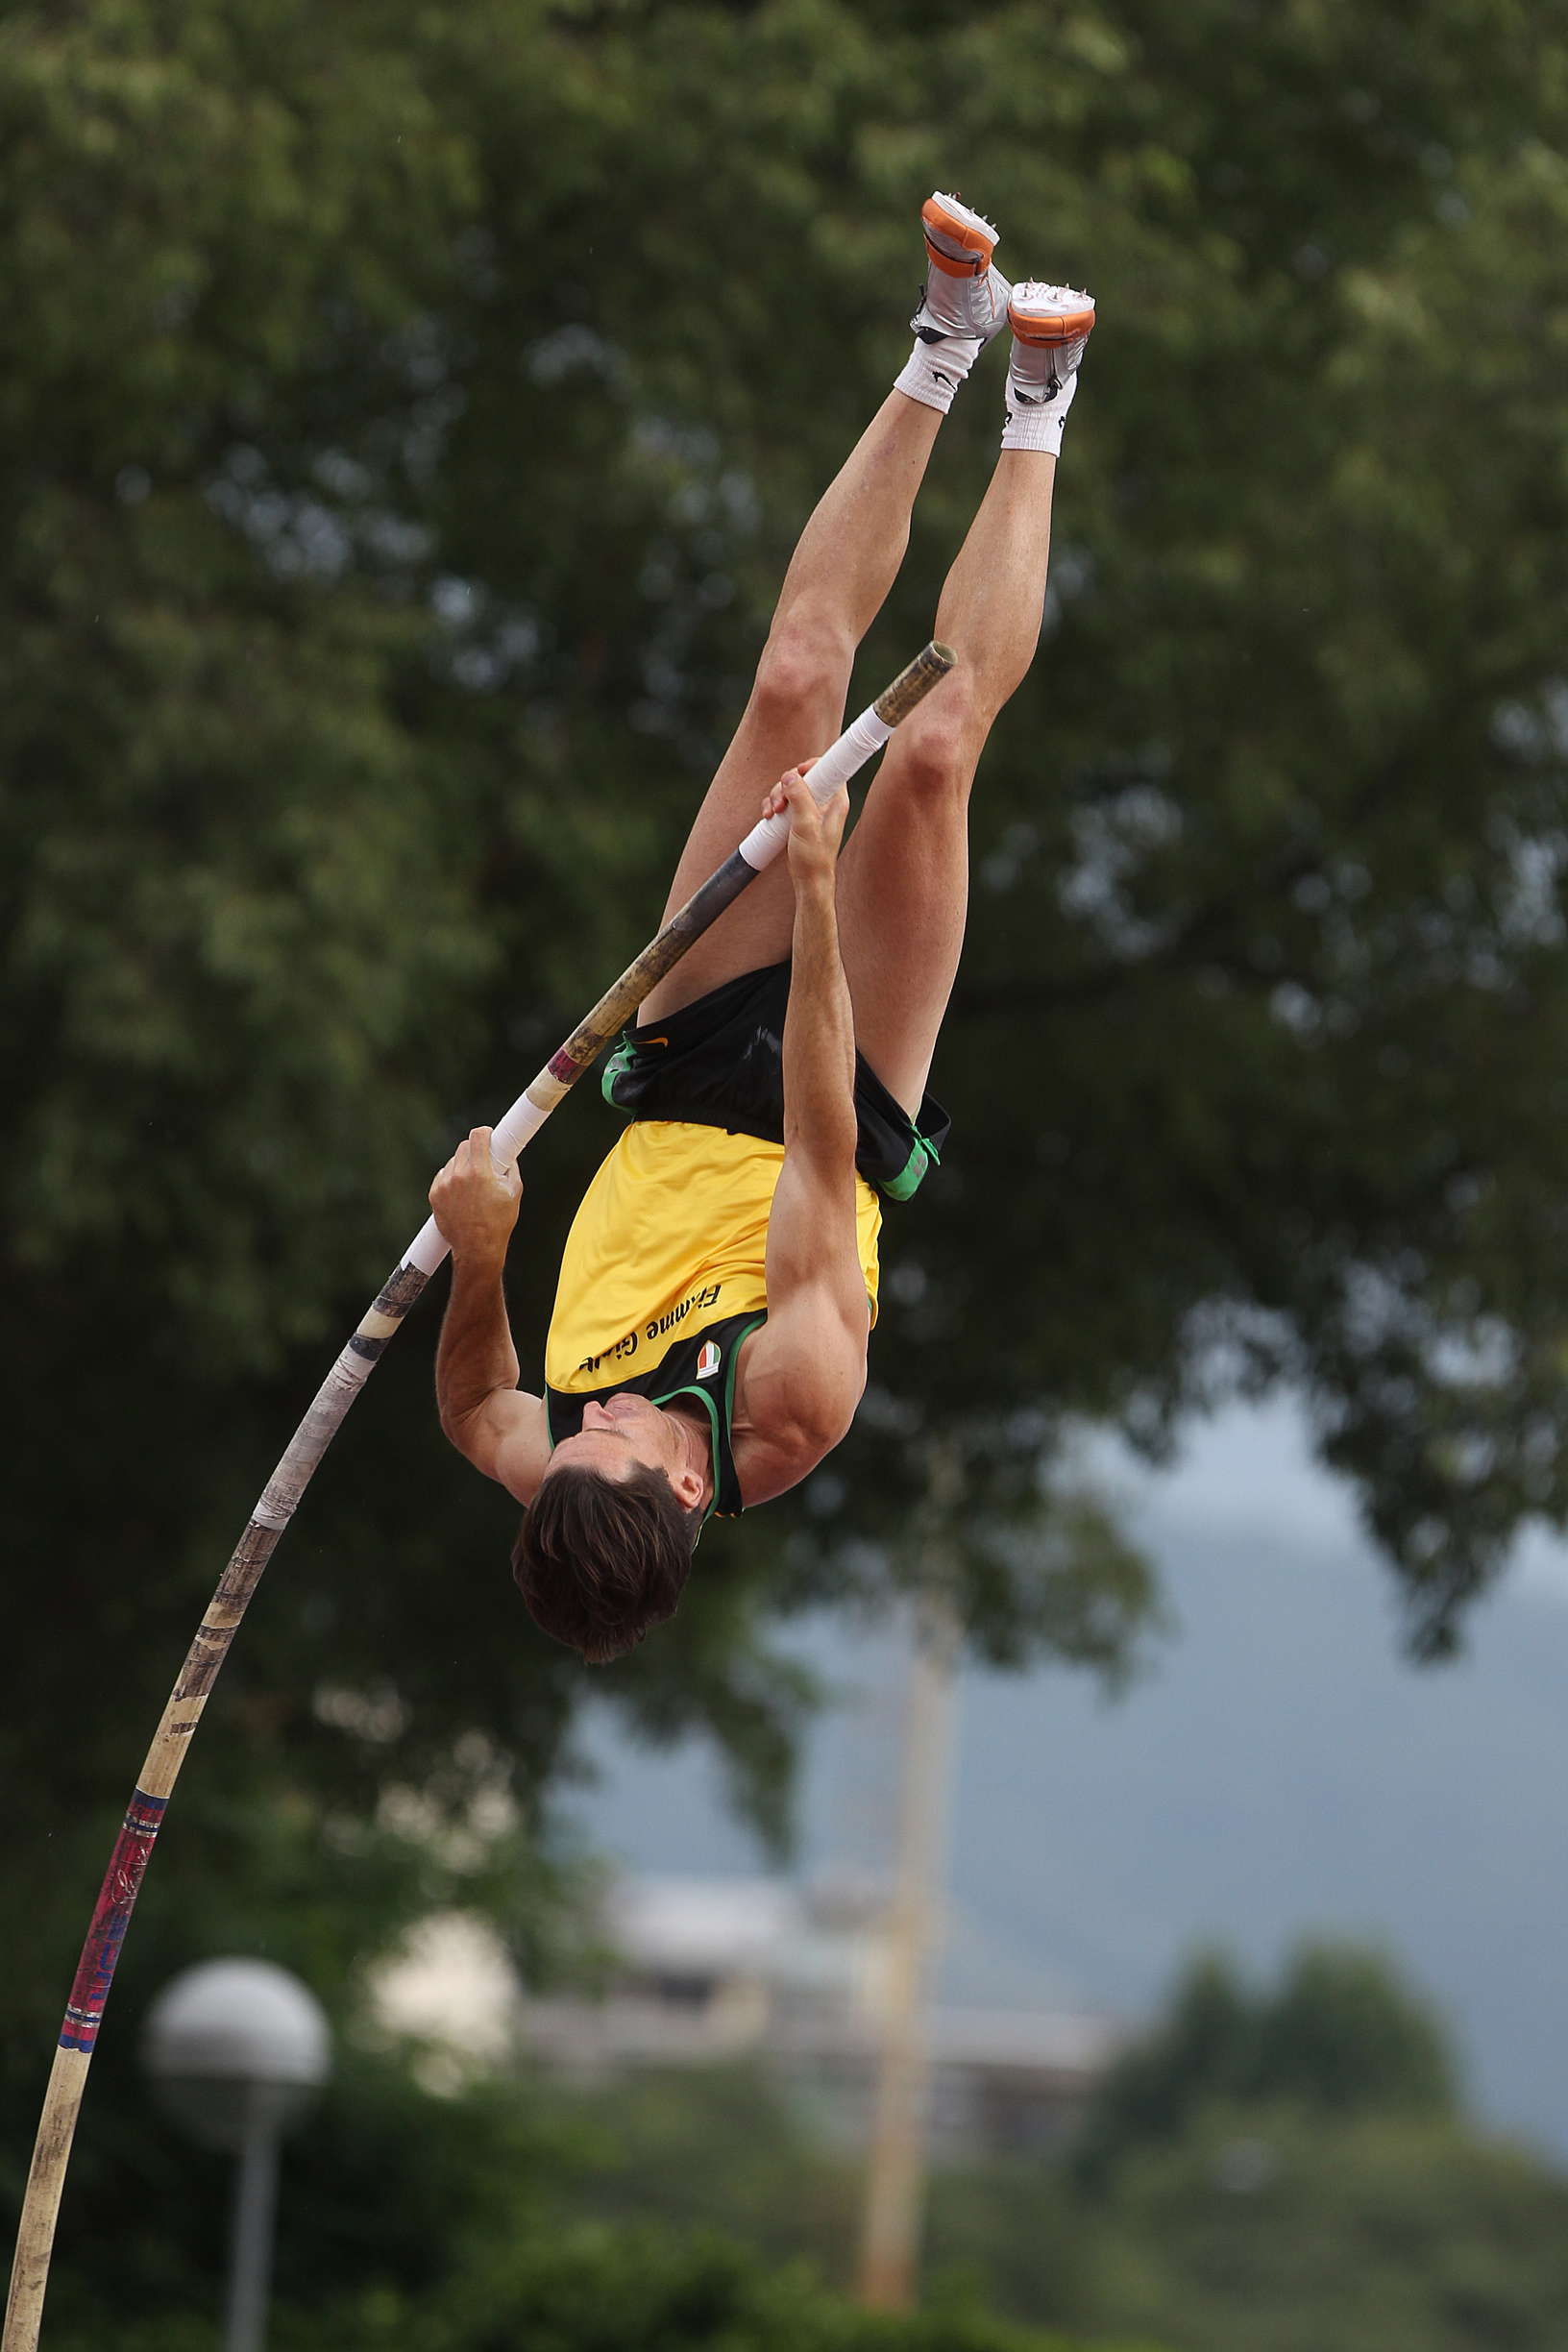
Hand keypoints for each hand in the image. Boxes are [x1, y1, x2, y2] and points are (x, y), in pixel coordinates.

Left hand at [429, 1126, 522, 1260]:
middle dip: (475, 1150)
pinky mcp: (434, 1194)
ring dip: (463, 1165)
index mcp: (479, 1172)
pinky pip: (443, 1175)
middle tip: (485, 1161)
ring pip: (452, 1161)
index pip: (477, 1136)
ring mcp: (444, 1185)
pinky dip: (452, 1178)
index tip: (489, 1135)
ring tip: (474, 1183)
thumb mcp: (513, 1192)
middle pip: (464, 1146)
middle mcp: (458, 1176)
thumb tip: (509, 1155)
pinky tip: (462, 1192)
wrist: (477, 1248)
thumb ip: (511, 1168)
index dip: (485, 1133)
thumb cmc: (499, 1222)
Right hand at [761, 762, 847, 891]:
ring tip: (772, 813)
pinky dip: (774, 806)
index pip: (829, 769)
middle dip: (786, 786)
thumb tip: (790, 775)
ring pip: (790, 789)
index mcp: (835, 800)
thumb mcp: (806, 825)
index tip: (798, 772)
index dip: (811, 766)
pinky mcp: (799, 817)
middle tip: (780, 803)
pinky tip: (769, 817)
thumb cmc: (814, 857)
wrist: (809, 880)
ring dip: (777, 797)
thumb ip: (799, 797)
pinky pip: (785, 802)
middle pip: (803, 777)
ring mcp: (811, 809)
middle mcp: (825, 802)